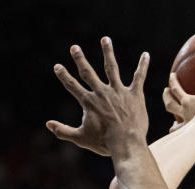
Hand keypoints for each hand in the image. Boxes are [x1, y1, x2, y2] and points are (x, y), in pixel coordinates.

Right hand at [46, 37, 148, 156]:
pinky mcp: (134, 95)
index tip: (58, 66)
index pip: (72, 86)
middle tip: (75, 47)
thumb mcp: (81, 138)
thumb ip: (63, 131)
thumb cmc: (104, 142)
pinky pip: (139, 77)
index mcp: (89, 102)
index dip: (64, 76)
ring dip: (108, 52)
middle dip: (80, 59)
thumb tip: (47, 124)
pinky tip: (146, 55)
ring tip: (105, 39)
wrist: (126, 143)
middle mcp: (102, 93)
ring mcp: (118, 92)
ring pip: (111, 67)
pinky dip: (142, 66)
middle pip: (88, 72)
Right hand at [163, 73, 194, 157]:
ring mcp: (185, 110)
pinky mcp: (188, 100)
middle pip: (174, 115)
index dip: (176, 129)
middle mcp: (186, 120)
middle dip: (171, 110)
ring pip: (171, 102)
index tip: (174, 127)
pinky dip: (174, 82)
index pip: (180, 130)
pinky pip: (178, 89)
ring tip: (167, 90)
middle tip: (169, 104)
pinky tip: (173, 74)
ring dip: (167, 96)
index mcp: (192, 130)